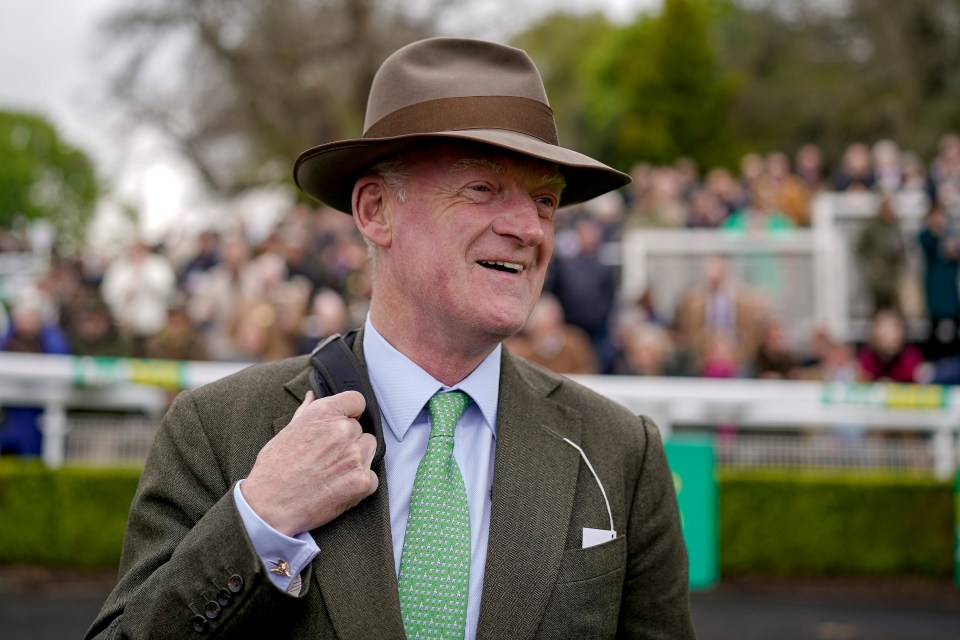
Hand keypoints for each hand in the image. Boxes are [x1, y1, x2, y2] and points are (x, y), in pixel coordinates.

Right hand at [241, 390, 378, 536]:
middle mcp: (342, 430)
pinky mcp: (362, 481)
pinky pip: (372, 477)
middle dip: (348, 440)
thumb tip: (313, 396)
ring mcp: (355, 456)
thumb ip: (306, 412)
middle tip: (327, 457)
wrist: (270, 507)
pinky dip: (359, 484)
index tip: (345, 420)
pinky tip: (338, 488)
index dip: (351, 411)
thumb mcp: (286, 433)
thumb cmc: (273, 470)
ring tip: (332, 472)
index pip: (356, 400)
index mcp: (324, 413)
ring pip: (369, 449)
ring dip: (357, 459)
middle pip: (360, 428)